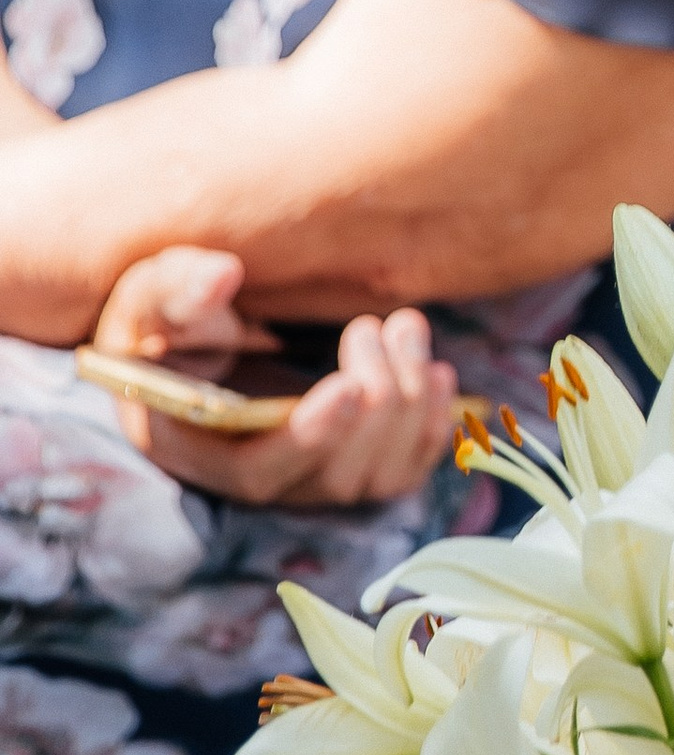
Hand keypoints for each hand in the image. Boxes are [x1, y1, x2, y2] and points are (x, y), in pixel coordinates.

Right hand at [93, 247, 459, 506]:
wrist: (196, 337)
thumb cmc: (167, 319)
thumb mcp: (154, 296)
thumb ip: (179, 290)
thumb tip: (221, 276)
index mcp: (198, 449)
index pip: (259, 472)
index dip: (310, 438)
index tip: (349, 386)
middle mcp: (258, 477)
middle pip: (334, 477)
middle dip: (375, 404)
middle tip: (381, 327)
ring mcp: (310, 477)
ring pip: (379, 478)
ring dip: (410, 406)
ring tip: (407, 328)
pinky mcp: (350, 463)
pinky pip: (404, 470)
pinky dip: (432, 428)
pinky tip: (439, 373)